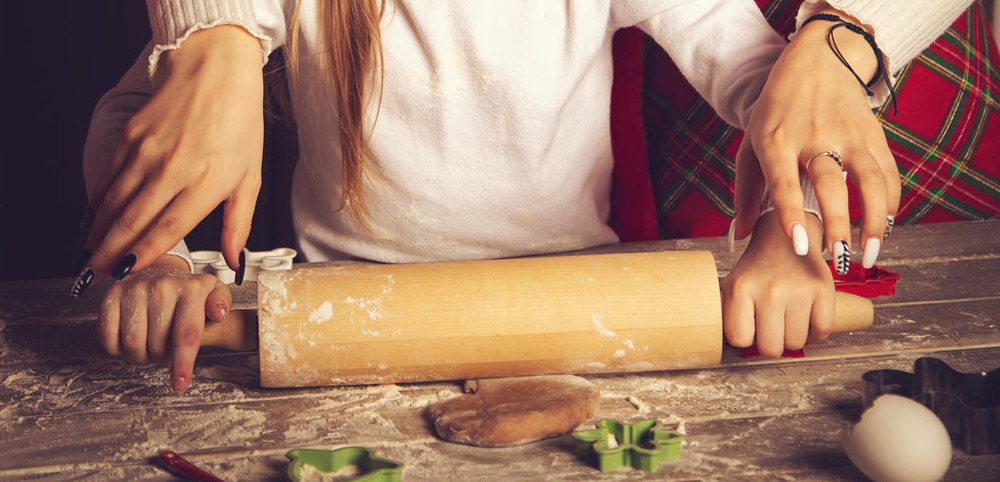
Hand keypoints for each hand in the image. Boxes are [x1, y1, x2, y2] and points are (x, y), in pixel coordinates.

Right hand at [80, 25, 263, 288]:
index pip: (168, 228)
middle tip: (96, 275)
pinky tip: (95, 218)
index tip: (126, 273)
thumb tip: (233, 261)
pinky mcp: (131, 136)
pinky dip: (100, 201)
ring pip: (115, 201)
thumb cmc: (239, 124)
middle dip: (110, 252)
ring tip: (91, 254)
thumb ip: (239, 222)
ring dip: (100, 230)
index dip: (144, 254)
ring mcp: (148, 151)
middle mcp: (173, 168)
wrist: (215, 70)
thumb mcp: (250, 176)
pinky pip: (109, 177)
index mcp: (207, 181)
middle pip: (133, 220)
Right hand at [97, 255, 231, 391]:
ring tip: (151, 344)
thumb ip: (221, 304)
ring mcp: (135, 288)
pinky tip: (131, 340)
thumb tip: (218, 313)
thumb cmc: (187, 291)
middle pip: (158, 345)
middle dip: (163, 357)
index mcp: (191, 289)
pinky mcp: (112, 294)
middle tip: (167, 350)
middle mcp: (162, 286)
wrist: (159, 271)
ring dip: (142, 355)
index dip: (182, 362)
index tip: (180, 383)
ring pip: (133, 343)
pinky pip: (108, 336)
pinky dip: (118, 348)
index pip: (186, 334)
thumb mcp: (214, 293)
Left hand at [722, 211, 833, 357]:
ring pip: (796, 344)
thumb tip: (718, 340)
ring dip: (792, 337)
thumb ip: (726, 311)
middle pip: (771, 349)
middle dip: (770, 344)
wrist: (784, 237)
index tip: (749, 329)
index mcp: (741, 288)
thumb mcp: (732, 283)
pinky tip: (806, 319)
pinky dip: (815, 331)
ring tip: (787, 320)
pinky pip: (822, 330)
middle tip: (770, 329)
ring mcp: (799, 289)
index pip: (740, 339)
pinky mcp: (823, 288)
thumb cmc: (757, 267)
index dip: (746, 338)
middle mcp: (770, 290)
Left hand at [733, 9, 900, 268]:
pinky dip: (889, 203)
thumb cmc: (776, 112)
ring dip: (873, 220)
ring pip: (869, 179)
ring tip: (870, 255)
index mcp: (777, 140)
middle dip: (837, 224)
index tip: (799, 246)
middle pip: (830, 183)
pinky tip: (885, 228)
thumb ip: (746, 191)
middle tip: (838, 259)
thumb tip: (740, 236)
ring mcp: (849, 134)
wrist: (818, 61)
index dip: (790, 214)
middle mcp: (814, 136)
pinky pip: (888, 173)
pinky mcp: (874, 134)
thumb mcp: (752, 143)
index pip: (782, 181)